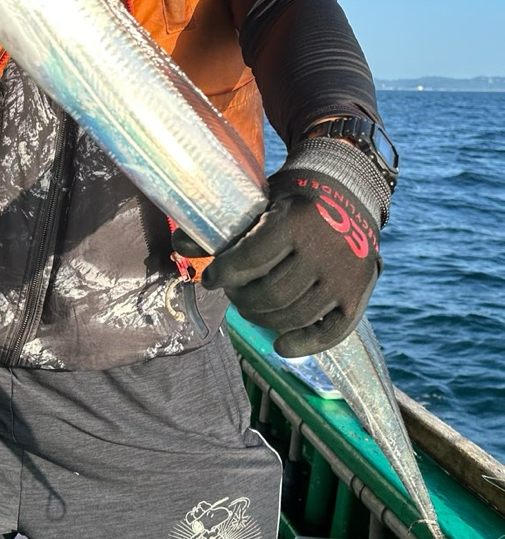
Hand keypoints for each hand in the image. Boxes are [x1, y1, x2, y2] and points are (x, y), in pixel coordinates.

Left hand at [172, 138, 389, 356]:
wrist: (347, 192)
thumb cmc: (292, 197)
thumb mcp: (259, 201)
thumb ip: (222, 228)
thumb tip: (180, 247)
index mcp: (295, 220)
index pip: (249, 259)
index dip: (223, 274)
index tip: (210, 280)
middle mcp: (324, 249)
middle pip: (270, 294)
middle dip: (242, 299)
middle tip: (233, 294)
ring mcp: (344, 275)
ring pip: (295, 315)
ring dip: (264, 318)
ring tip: (250, 308)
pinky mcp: (359, 293)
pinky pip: (332, 332)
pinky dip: (304, 344)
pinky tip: (280, 347)